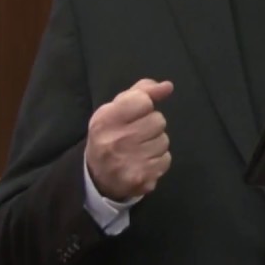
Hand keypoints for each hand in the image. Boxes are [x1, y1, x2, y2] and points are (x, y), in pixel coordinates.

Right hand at [84, 78, 173, 200]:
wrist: (97, 178)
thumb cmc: (109, 135)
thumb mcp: (115, 109)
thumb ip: (140, 92)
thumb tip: (168, 86)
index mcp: (105, 120)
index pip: (143, 101)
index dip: (143, 106)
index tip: (133, 115)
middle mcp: (115, 141)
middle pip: (158, 121)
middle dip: (150, 126)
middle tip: (135, 135)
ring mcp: (129, 162)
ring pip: (164, 140)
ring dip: (155, 144)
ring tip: (138, 150)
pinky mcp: (142, 178)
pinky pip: (166, 159)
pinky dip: (158, 160)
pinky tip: (142, 163)